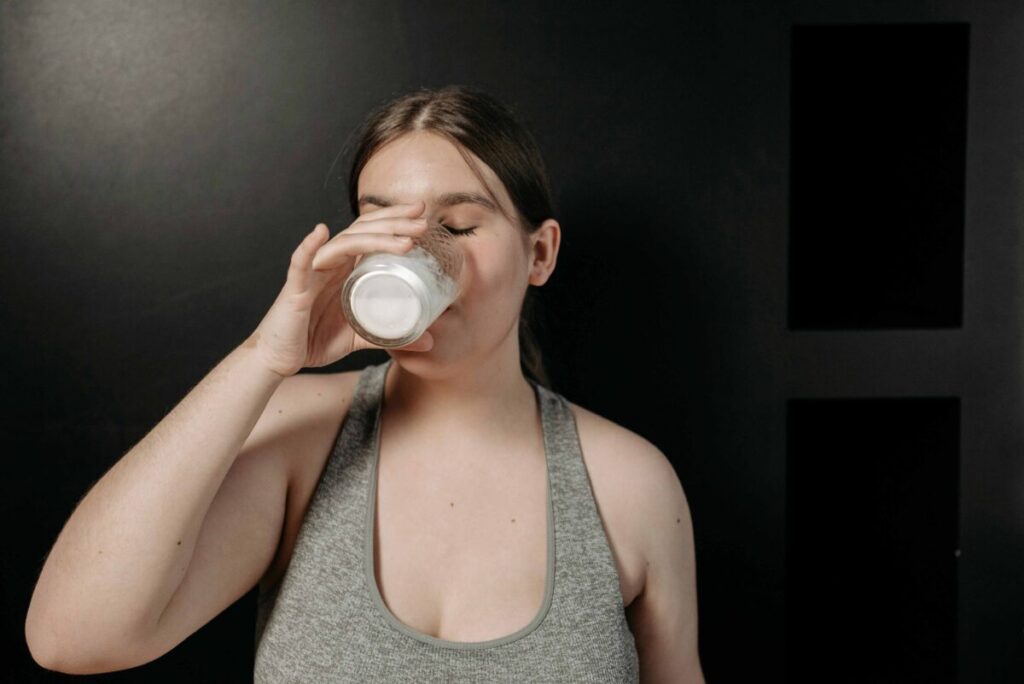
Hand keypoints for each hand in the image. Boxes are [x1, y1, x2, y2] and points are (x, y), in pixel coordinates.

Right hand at [246, 201, 431, 376]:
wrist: (279, 359)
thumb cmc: (314, 340)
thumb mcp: (360, 337)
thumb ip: (390, 335)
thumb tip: (429, 342)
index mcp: (345, 269)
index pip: (372, 235)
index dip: (395, 221)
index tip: (422, 215)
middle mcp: (330, 264)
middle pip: (362, 231)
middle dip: (393, 221)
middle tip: (422, 216)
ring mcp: (312, 274)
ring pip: (343, 245)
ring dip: (375, 237)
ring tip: (406, 239)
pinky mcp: (295, 289)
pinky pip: (300, 263)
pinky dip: (308, 247)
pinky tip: (320, 232)